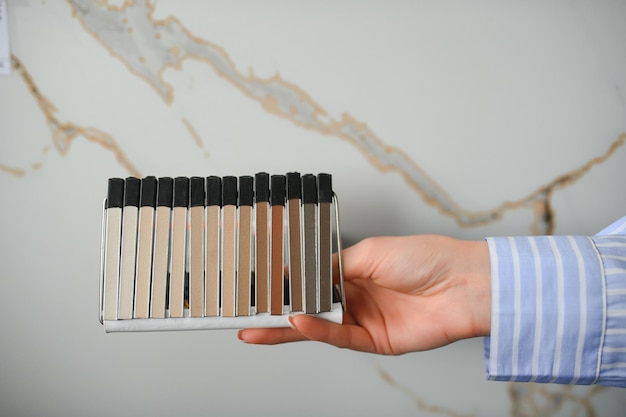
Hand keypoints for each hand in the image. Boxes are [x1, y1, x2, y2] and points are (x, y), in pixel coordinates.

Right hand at [238, 235, 490, 354]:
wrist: (462, 283)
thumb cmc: (423, 257)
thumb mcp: (368, 252)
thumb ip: (331, 266)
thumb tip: (300, 270)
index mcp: (353, 271)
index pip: (310, 280)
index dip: (286, 284)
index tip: (259, 285)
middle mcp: (355, 296)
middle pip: (308, 306)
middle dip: (276, 311)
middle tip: (245, 314)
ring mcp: (363, 319)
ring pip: (317, 326)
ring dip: (287, 326)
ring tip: (256, 324)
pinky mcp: (374, 340)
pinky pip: (338, 337)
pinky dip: (317, 331)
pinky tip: (297, 322)